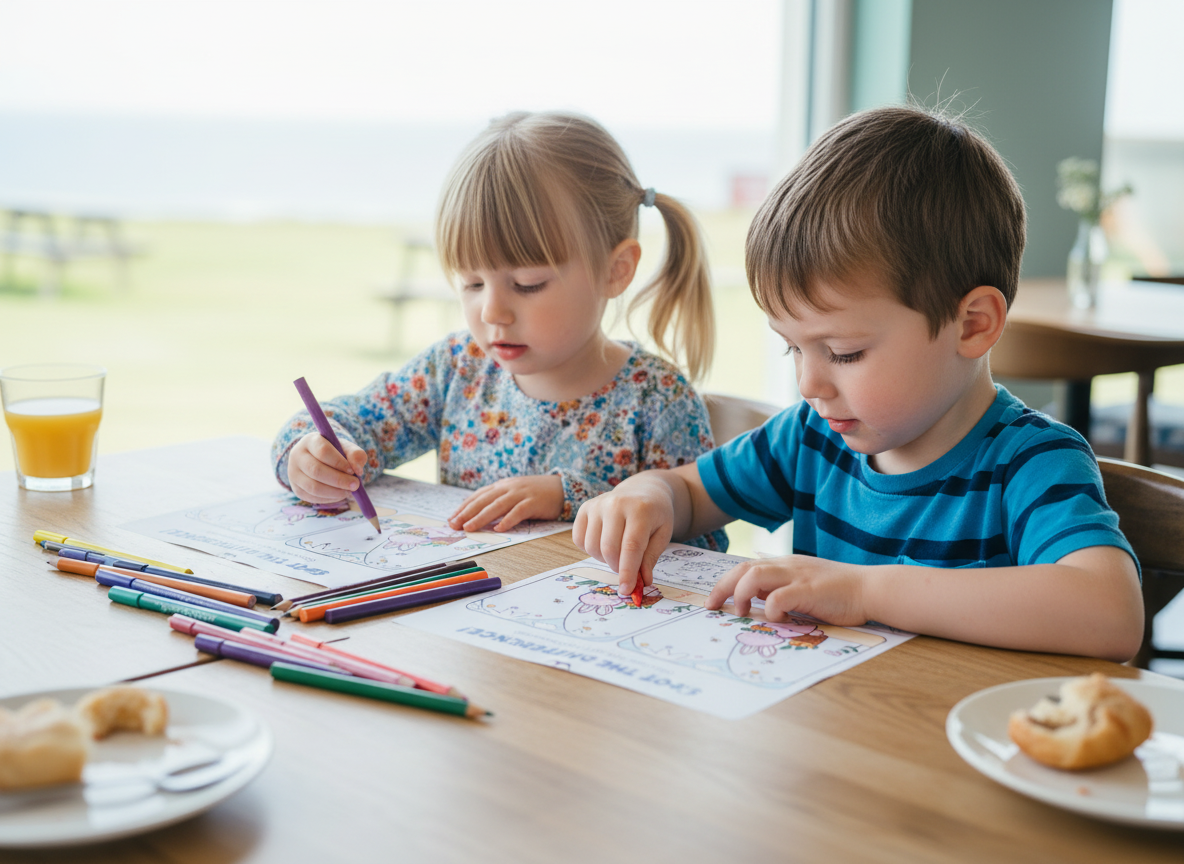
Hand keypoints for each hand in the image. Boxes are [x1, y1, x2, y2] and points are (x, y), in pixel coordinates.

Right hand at [287, 432, 368, 503]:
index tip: (352, 471)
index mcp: (310, 441)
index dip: (339, 462)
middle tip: (355, 485)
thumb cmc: (335, 453)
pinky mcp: (296, 489)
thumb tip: (357, 470)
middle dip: (339, 480)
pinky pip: (312, 497)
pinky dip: (329, 499)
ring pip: (313, 487)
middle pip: (316, 470)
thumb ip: (355, 454)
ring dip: (335, 492)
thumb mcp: (346, 448)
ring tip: (349, 491)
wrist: (318, 461)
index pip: (323, 451)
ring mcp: (294, 474)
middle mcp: (297, 456)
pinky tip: (339, 494)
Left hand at [448, 474, 563, 532]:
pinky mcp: (534, 502)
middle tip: (454, 525)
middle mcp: (509, 487)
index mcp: (502, 485)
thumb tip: (479, 516)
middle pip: (484, 500)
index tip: (451, 519)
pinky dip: (508, 520)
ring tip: (469, 528)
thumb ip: (499, 501)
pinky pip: (518, 512)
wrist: (562, 488)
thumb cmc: (536, 494)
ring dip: (481, 517)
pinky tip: (499, 529)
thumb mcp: (514, 493)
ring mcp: (521, 494)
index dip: (464, 507)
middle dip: (467, 513)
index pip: (478, 496)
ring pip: (497, 506)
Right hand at [573, 474, 675, 595]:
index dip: (627, 572)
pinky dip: (590, 549)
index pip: (631, 547)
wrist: (643, 490)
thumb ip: (651, 558)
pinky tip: (604, 542)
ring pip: (592, 546)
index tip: (627, 590)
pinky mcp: (585, 507)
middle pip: (609, 549)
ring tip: (618, 552)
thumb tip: (642, 582)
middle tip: (626, 570)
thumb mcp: (662, 534)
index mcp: (640, 510)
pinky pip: (579, 539)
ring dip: (604, 559)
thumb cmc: (655, 515)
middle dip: (617, 568)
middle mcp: (616, 504)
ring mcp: (597, 504)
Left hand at [705, 555, 869, 625]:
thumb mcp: (804, 587)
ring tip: (740, 612)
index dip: (726, 582)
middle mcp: (787, 566)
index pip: (746, 567)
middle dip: (722, 587)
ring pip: (754, 575)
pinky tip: (778, 618)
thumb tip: (759, 602)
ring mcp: (798, 576)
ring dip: (741, 594)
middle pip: (743, 568)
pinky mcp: (809, 590)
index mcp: (785, 565)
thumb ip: (782, 590)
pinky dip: (770, 609)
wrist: (871, 588)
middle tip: (711, 606)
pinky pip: (778, 596)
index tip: (713, 600)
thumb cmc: (840, 593)